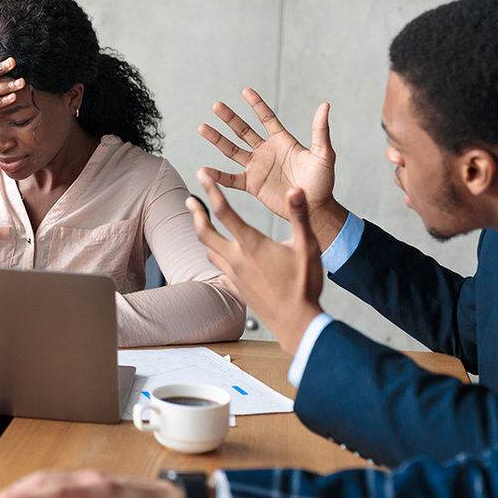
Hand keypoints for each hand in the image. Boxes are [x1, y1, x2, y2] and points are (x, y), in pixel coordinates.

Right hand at [0, 469, 185, 497]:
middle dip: (11, 491)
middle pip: (41, 479)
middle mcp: (93, 480)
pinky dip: (38, 488)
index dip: (17, 496)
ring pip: (48, 478)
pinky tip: (32, 497)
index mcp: (100, 491)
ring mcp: (94, 480)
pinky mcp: (96, 485)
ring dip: (23, 487)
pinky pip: (58, 482)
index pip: (48, 490)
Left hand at [188, 171, 324, 353]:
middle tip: (189, 200)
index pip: (224, 211)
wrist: (297, 323)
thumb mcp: (307, 246)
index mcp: (251, 244)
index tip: (202, 174)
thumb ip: (300, 216)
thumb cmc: (304, 285)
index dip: (211, 190)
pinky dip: (218, 263)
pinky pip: (220, 273)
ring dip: (204, 237)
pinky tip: (222, 264)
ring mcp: (235, 276)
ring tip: (203, 226)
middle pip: (205, 233)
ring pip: (210, 252)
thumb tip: (295, 190)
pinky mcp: (237, 290)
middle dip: (196, 214)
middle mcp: (237, 259)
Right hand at [199, 88, 347, 245]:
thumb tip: (325, 106)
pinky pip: (231, 179)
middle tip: (216, 105)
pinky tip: (204, 170)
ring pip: (232, 150)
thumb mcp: (324, 154)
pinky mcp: (251, 185)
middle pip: (243, 131)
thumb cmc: (323, 182)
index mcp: (282, 141)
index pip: (266, 118)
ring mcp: (257, 167)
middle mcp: (266, 151)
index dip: (257, 105)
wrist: (314, 208)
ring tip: (203, 127)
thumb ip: (320, 131)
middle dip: (230, 118)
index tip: (245, 91)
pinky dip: (217, 176)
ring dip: (217, 139)